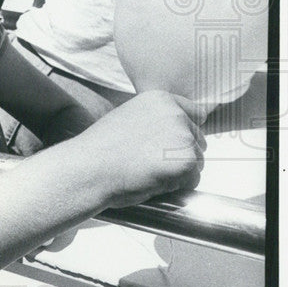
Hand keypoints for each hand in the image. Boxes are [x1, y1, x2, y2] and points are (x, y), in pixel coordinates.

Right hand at [72, 90, 205, 208]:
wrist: (90, 168)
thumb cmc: (101, 148)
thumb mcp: (126, 117)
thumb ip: (153, 119)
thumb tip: (170, 132)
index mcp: (160, 99)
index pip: (194, 114)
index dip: (182, 133)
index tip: (168, 144)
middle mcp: (176, 114)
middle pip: (197, 140)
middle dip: (181, 154)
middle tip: (151, 162)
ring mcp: (183, 137)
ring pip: (196, 161)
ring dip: (178, 171)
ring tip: (148, 171)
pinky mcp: (186, 162)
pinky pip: (192, 181)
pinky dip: (177, 187)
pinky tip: (153, 181)